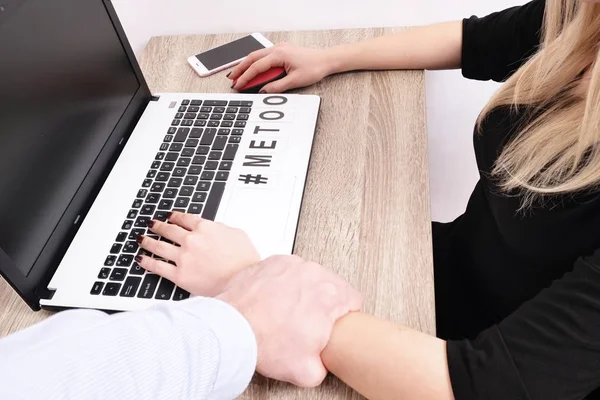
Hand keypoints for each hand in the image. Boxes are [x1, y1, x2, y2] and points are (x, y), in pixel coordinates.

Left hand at [136, 212, 259, 295]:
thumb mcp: (238, 234)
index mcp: (205, 228)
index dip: (175, 217)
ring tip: (142, 239)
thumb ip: (222, 228)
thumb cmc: (244, 260)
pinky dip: (147, 262)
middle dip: (158, 226)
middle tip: (152, 225)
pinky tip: (141, 259)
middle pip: (169, 230)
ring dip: (148, 241)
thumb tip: (214, 228)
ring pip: (159, 246)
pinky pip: (157, 267)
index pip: (184, 218)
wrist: (242, 281)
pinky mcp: (179, 275)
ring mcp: (183, 257)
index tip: (170, 217)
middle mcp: (191, 240)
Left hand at [217, 255, 361, 387]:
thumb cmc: (265, 342)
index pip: (354, 299)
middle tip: (307, 321)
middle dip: (323, 302)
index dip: (344, 314)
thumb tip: (323, 362)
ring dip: (304, 290)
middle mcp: (314, 273)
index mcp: (330, 295)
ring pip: (310, 276)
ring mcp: (292, 264)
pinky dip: (284, 282)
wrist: (231, 327)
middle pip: (332, 286)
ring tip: (288, 310)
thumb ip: (326, 365)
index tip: (333, 321)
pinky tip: (275, 299)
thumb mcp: (307, 371)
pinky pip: (288, 270)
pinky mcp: (273, 261)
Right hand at [229, 43, 332, 92]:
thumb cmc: (314, 68)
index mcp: (279, 55)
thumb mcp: (295, 81)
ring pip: (257, 55)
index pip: (257, 67)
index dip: (245, 77)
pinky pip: (264, 56)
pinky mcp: (282, 51)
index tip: (238, 85)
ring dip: (247, 65)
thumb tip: (263, 91)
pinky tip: (252, 69)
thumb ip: (277, 86)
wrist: (326, 60)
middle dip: (240, 69)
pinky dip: (256, 63)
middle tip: (231, 79)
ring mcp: (280, 48)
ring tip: (238, 75)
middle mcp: (278, 49)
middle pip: (252, 58)